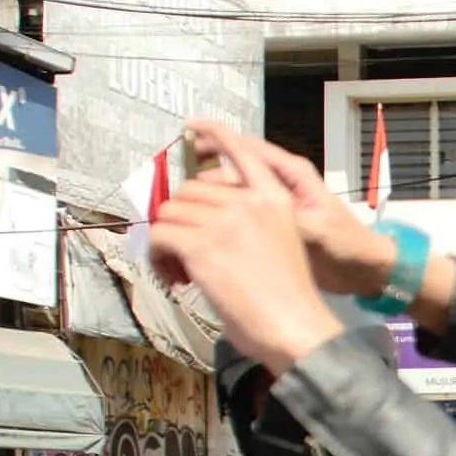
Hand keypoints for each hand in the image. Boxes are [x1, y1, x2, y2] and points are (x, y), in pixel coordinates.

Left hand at [148, 124, 343, 372]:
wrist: (296, 327)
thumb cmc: (290, 298)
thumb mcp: (280, 245)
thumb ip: (249, 223)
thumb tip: (201, 222)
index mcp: (275, 200)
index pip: (243, 152)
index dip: (216, 135)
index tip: (194, 128)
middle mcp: (250, 203)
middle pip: (189, 190)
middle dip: (179, 219)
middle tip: (184, 252)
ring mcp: (225, 222)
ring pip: (169, 213)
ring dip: (166, 241)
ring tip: (179, 270)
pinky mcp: (202, 245)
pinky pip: (160, 237)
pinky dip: (159, 258)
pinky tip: (176, 278)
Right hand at [183, 119, 395, 297]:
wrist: (365, 270)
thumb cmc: (347, 246)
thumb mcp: (314, 230)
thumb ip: (280, 216)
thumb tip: (242, 208)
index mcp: (291, 175)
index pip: (246, 146)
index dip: (216, 134)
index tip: (188, 127)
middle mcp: (280, 183)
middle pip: (231, 166)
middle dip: (203, 169)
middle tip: (176, 181)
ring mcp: (275, 202)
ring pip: (231, 189)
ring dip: (208, 195)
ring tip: (183, 208)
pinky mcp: (272, 221)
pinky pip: (237, 210)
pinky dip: (219, 213)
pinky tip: (202, 225)